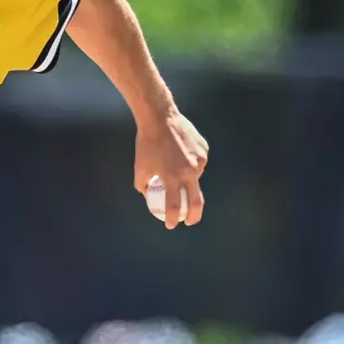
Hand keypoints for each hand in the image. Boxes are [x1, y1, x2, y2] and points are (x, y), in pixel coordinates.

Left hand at [134, 108, 208, 229]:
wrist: (160, 118)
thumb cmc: (146, 144)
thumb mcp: (140, 168)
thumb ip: (144, 186)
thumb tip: (150, 197)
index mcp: (172, 177)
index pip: (175, 207)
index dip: (173, 220)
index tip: (172, 225)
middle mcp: (188, 171)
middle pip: (196, 202)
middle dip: (194, 216)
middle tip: (189, 221)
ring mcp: (199, 161)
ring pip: (195, 178)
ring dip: (186, 179)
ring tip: (173, 164)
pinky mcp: (204, 151)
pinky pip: (198, 163)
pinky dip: (190, 163)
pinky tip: (180, 154)